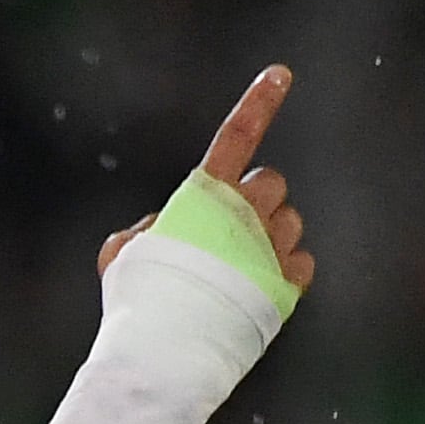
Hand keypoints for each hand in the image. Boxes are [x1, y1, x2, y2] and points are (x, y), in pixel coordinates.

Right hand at [99, 65, 315, 295]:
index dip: (258, 103)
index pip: (235, 136)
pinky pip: (303, 262)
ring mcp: (270, 247)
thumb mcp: (121, 253)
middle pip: (271, 182)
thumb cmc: (140, 300)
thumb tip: (163, 227)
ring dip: (272, 236)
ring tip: (241, 268)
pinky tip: (259, 289)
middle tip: (231, 231)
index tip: (279, 75)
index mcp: (206, 196)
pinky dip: (285, 272)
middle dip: (256, 201)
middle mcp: (246, 212)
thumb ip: (148, 228)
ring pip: (291, 222)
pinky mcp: (288, 282)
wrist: (169, 349)